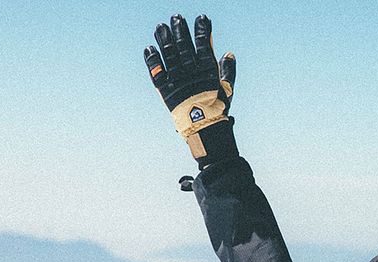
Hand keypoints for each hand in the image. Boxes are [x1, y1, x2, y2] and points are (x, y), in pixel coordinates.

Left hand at [144, 14, 237, 167]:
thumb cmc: (217, 108)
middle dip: (180, 29)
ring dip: (164, 39)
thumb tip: (229, 53)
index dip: (202, 29)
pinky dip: (152, 59)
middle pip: (183, 44)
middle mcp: (191, 70)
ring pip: (169, 53)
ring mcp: (177, 78)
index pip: (204, 43)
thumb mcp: (228, 89)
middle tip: (176, 17)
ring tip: (160, 27)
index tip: (201, 18)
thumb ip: (228, 71)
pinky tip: (149, 48)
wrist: (203, 127)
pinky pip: (156, 71)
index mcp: (207, 69)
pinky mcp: (165, 88)